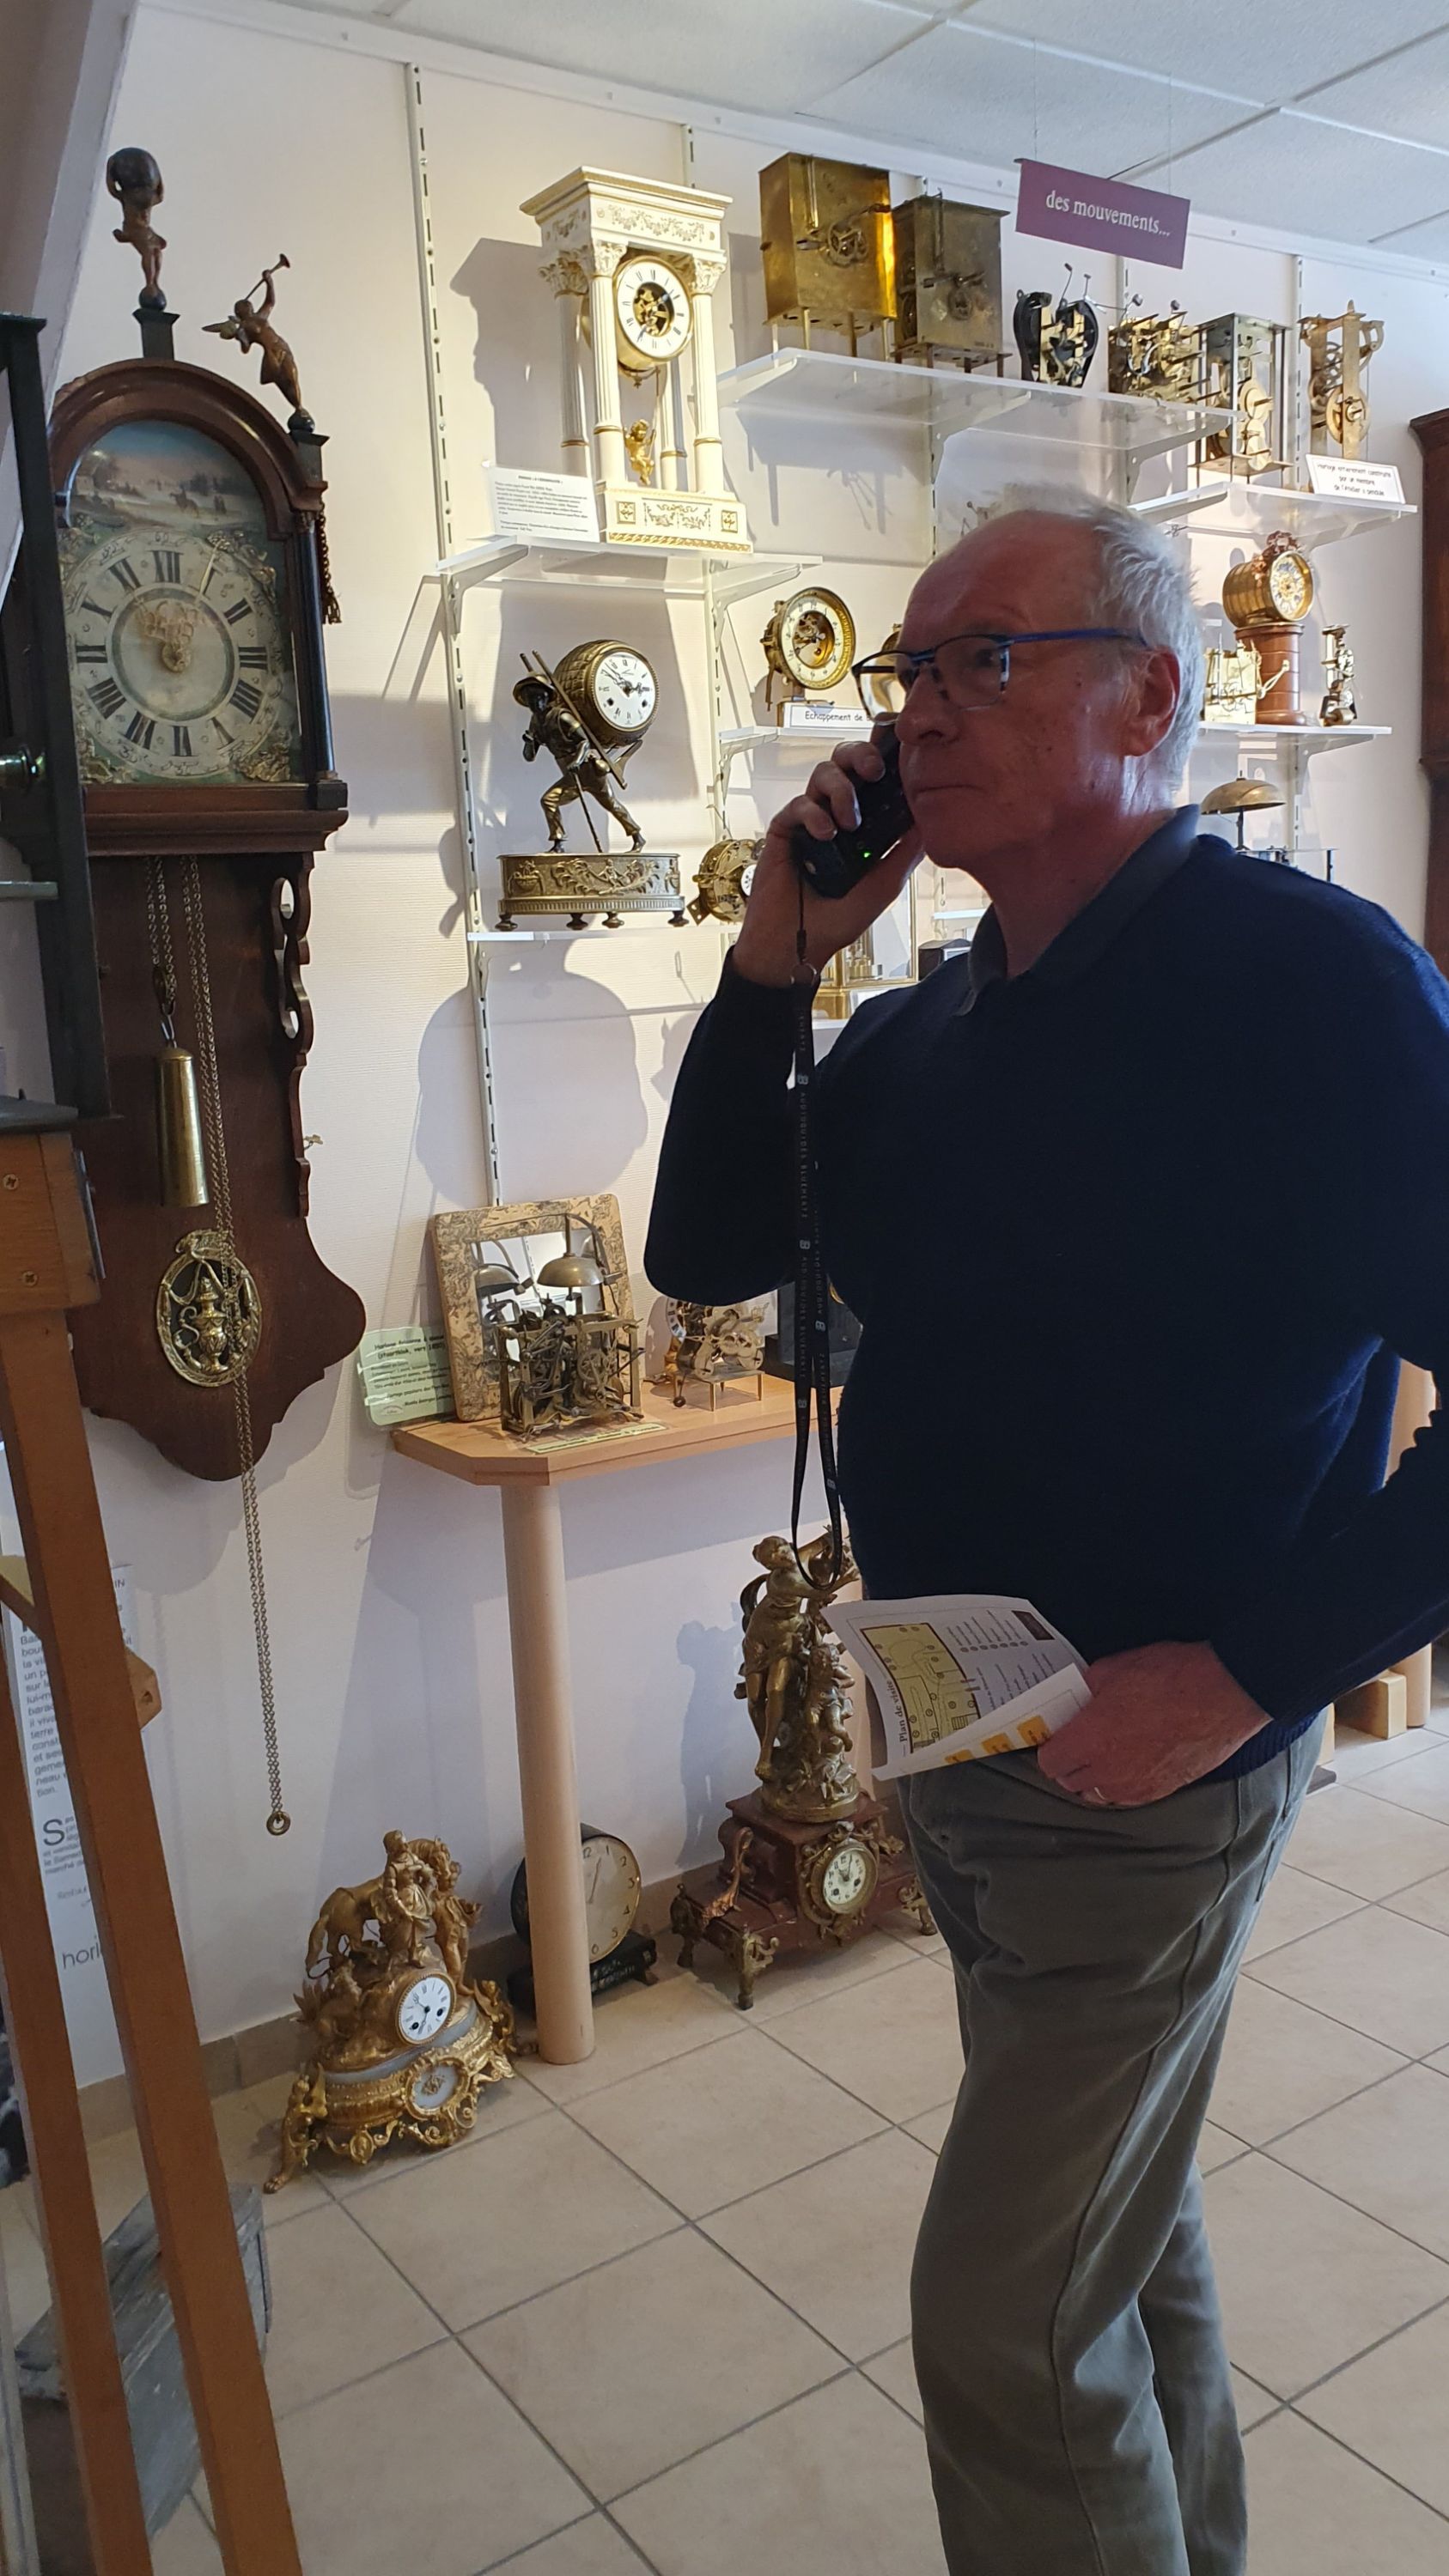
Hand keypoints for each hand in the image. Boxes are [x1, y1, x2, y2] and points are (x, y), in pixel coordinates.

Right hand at [730, 733, 922, 988]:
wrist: (799, 943)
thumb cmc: (839, 919)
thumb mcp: (885, 885)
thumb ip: (905, 851)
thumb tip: (927, 819)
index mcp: (864, 822)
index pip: (873, 776)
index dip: (883, 754)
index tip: (897, 747)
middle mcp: (837, 813)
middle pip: (846, 760)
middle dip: (861, 755)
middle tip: (875, 771)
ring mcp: (810, 819)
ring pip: (822, 773)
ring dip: (842, 790)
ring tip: (850, 823)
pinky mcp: (784, 829)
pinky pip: (798, 804)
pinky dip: (814, 814)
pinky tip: (825, 835)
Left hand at [1036, 1642, 1267, 1807]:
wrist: (1224, 1694)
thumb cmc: (1171, 1677)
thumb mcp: (1114, 1669)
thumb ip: (1087, 1688)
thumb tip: (1078, 1695)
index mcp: (1089, 1741)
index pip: (1049, 1762)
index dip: (1049, 1745)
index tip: (1055, 1732)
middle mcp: (1109, 1772)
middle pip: (1070, 1782)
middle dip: (1068, 1762)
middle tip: (1076, 1740)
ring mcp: (1137, 1786)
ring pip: (1098, 1794)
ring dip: (1093, 1777)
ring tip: (1102, 1752)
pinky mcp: (1164, 1791)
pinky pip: (1128, 1797)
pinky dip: (1122, 1783)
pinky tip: (1130, 1761)